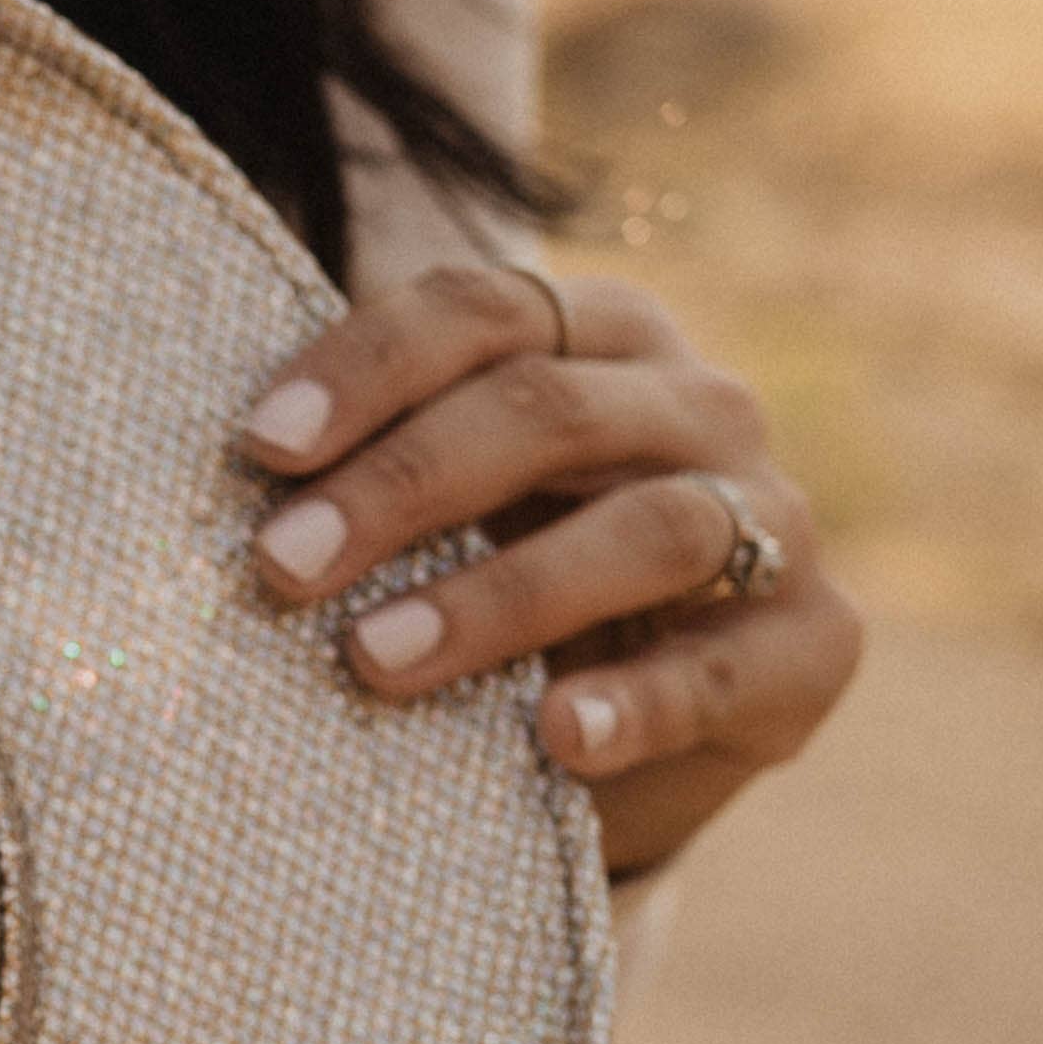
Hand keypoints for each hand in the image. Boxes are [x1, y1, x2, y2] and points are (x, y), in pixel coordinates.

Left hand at [233, 260, 865, 881]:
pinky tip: (554, 736)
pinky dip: (635, 703)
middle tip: (281, 567)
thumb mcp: (448, 509)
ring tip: (376, 661)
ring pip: (648, 526)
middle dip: (401, 484)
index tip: (258, 448)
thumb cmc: (508, 575)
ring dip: (499, 596)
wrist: (635, 727)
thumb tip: (226, 479)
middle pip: (551, 408)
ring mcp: (776, 518)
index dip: (367, 367)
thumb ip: (369, 466)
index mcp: (603, 333)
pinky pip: (725, 668)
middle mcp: (702, 403)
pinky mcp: (816, 644)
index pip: (485, 308)